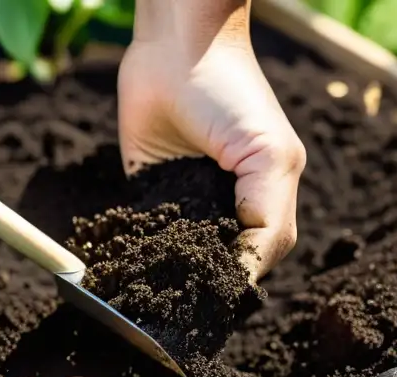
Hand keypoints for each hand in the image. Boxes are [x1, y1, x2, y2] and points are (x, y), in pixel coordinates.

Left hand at [118, 0, 305, 281]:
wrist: (176, 47)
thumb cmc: (234, 94)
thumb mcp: (268, 157)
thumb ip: (267, 218)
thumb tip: (247, 273)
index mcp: (267, 203)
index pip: (254, 260)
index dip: (235, 282)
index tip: (212, 303)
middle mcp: (228, 207)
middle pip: (217, 262)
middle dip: (199, 281)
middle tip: (178, 309)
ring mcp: (189, 201)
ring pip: (180, 253)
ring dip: (167, 270)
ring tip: (151, 295)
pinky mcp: (152, 191)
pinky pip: (145, 230)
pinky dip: (137, 247)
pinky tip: (128, 264)